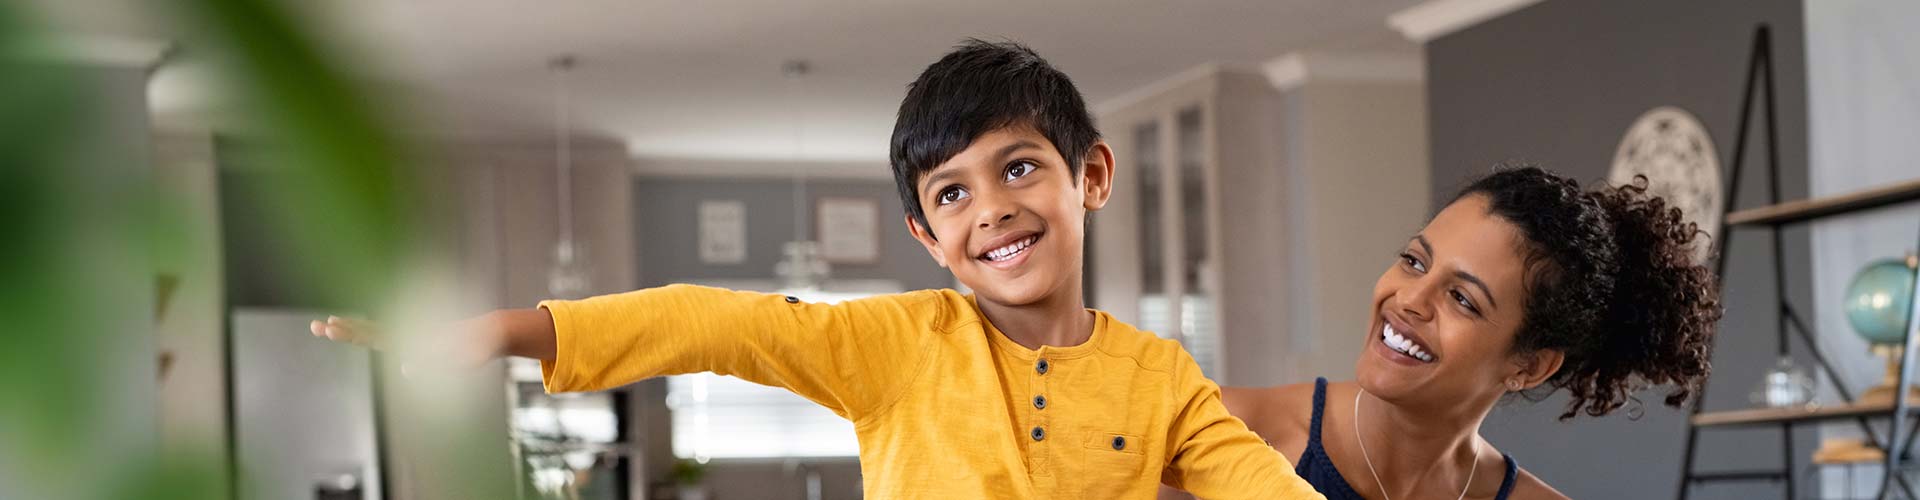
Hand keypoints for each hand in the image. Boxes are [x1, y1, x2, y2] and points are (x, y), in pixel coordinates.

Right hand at [310, 314, 506, 371]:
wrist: (488, 332)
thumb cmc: (476, 347)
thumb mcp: (458, 357)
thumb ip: (436, 362)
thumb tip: (404, 368)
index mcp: (415, 338)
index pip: (374, 336)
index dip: (351, 333)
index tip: (330, 328)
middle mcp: (409, 334)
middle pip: (368, 331)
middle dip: (342, 330)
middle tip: (315, 326)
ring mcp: (411, 336)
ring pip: (373, 331)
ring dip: (350, 328)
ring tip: (327, 324)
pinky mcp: (416, 340)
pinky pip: (387, 336)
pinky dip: (367, 332)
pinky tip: (351, 329)